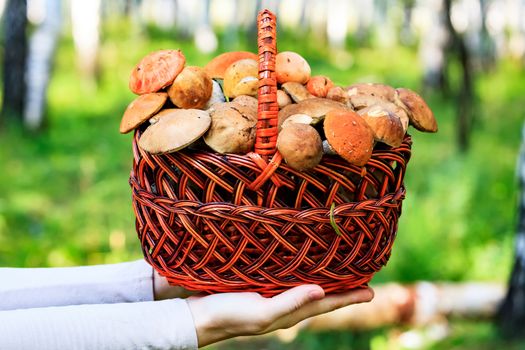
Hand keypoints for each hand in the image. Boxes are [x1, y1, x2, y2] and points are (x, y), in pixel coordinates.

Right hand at [186, 285, 373, 346]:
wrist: (199, 315)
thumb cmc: (229, 314)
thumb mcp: (261, 312)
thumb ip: (290, 302)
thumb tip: (321, 290)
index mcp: (289, 312)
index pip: (326, 303)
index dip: (349, 298)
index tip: (371, 291)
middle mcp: (285, 304)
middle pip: (321, 295)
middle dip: (342, 288)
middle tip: (362, 277)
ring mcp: (273, 295)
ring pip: (306, 285)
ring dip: (325, 279)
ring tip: (340, 270)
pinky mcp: (260, 286)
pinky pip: (288, 278)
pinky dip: (301, 272)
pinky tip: (301, 264)